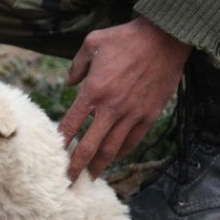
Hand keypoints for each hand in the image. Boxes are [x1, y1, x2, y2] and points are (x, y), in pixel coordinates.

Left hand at [58, 17, 191, 180]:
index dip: (61, 142)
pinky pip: (132, 141)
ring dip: (99, 166)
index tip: (54, 155)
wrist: (166, 38)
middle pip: (89, 146)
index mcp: (93, 91)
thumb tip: (68, 83)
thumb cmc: (127, 38)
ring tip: (90, 177)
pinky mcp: (149, 115)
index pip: (71, 124)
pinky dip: (121, 153)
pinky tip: (113, 158)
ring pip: (112, 149)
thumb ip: (77, 65)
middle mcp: (111, 108)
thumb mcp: (94, 42)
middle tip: (68, 181)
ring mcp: (131, 114)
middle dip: (77, 166)